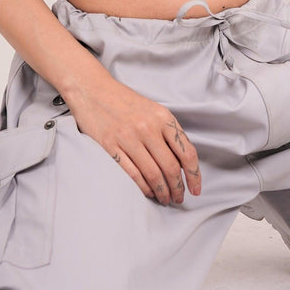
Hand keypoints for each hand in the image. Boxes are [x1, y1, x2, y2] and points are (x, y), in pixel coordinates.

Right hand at [66, 77, 200, 204]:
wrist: (93, 90)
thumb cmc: (126, 102)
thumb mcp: (154, 110)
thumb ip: (169, 133)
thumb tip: (183, 163)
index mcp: (163, 118)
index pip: (187, 152)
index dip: (194, 175)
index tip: (195, 189)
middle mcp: (148, 127)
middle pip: (170, 167)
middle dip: (177, 188)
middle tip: (179, 198)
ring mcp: (128, 137)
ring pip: (152, 174)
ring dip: (161, 192)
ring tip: (165, 199)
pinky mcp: (110, 146)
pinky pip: (132, 173)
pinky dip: (143, 187)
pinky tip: (148, 192)